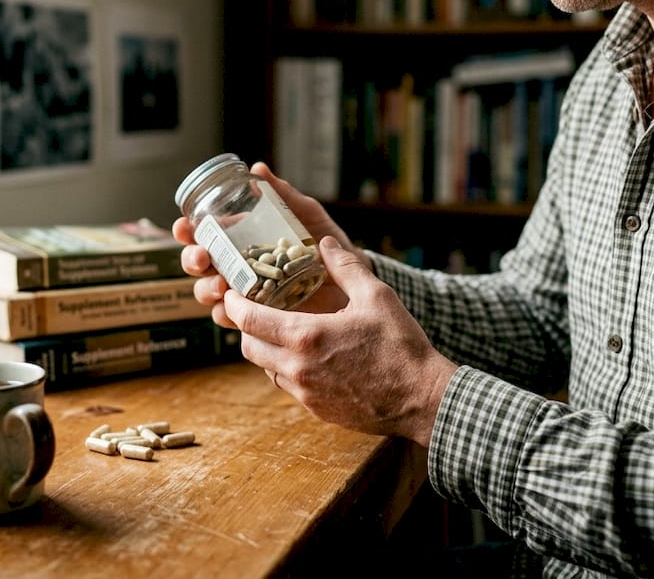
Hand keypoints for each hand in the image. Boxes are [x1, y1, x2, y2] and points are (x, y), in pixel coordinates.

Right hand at [173, 161, 366, 326]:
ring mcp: (246, 294)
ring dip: (207, 288)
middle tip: (202, 257)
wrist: (354, 281)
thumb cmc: (328, 246)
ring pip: (209, 294)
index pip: (205, 234)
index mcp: (242, 240)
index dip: (187, 231)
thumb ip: (284, 195)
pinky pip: (232, 320)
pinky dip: (227, 314)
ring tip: (222, 284)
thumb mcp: (306, 216)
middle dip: (192, 260)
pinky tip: (234, 309)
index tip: (184, 227)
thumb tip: (259, 168)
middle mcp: (238, 267)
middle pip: (198, 265)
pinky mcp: (258, 319)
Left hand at [225, 235, 457, 445]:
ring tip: (282, 330)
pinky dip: (286, 368)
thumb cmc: (401, 346)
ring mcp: (305, 393)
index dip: (234, 303)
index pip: (248, 319)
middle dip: (246, 326)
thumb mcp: (376, 296)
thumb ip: (345, 267)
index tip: (232, 291)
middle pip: (248, 346)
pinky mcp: (316, 410)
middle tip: (255, 308)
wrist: (422, 399)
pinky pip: (287, 386)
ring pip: (266, 368)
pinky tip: (307, 355)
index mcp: (306, 336)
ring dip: (266, 348)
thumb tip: (325, 244)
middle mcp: (297, 368)